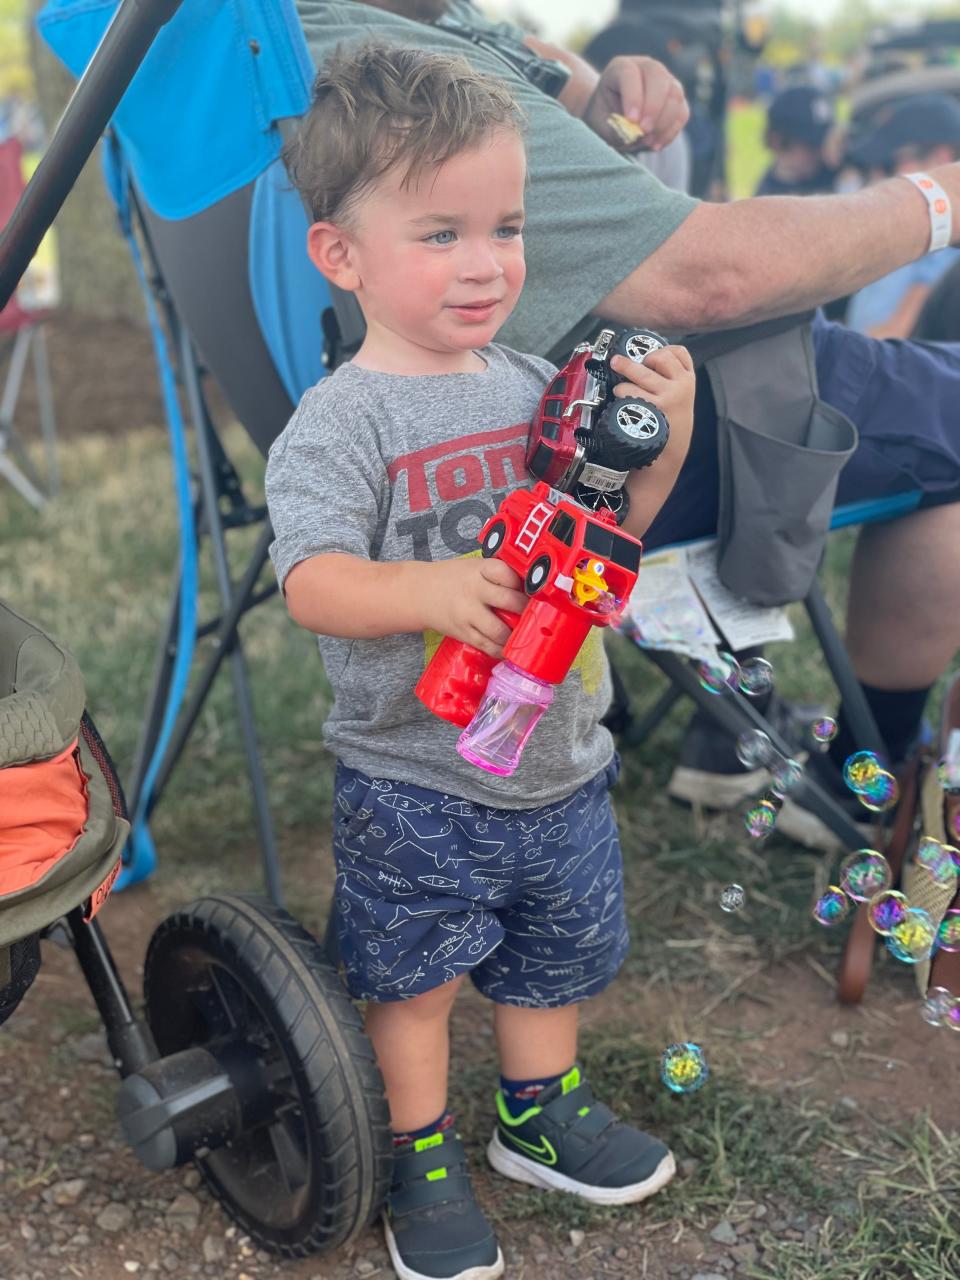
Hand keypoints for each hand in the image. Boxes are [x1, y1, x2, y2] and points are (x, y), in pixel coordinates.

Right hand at [424, 556, 527, 658]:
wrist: (419, 594)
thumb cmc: (454, 579)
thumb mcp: (474, 567)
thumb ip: (498, 574)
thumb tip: (531, 587)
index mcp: (478, 570)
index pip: (507, 573)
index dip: (522, 582)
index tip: (531, 589)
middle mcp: (474, 591)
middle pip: (509, 601)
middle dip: (526, 609)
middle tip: (536, 612)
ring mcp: (468, 615)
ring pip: (500, 630)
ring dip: (517, 634)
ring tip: (525, 632)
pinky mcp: (464, 634)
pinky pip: (488, 646)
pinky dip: (502, 650)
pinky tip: (510, 647)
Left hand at [582, 57, 688, 152]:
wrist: (613, 121)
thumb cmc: (603, 120)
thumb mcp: (601, 125)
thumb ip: (616, 128)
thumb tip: (636, 133)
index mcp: (621, 67)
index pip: (630, 74)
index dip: (633, 96)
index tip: (631, 120)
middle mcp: (646, 68)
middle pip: (659, 78)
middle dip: (654, 107)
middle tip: (643, 131)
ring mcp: (665, 81)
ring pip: (675, 95)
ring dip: (663, 123)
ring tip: (647, 142)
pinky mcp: (676, 99)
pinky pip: (682, 114)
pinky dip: (670, 132)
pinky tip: (655, 145)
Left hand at [613, 345, 695, 538]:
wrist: (667, 458)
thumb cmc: (669, 428)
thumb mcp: (680, 402)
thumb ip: (670, 381)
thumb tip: (642, 359)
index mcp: (689, 382)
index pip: (679, 353)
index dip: (662, 350)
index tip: (650, 357)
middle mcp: (680, 388)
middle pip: (657, 357)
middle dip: (635, 360)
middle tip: (618, 363)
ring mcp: (666, 399)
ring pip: (638, 373)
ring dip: (624, 378)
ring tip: (619, 387)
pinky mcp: (650, 412)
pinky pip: (628, 393)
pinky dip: (619, 395)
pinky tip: (620, 404)